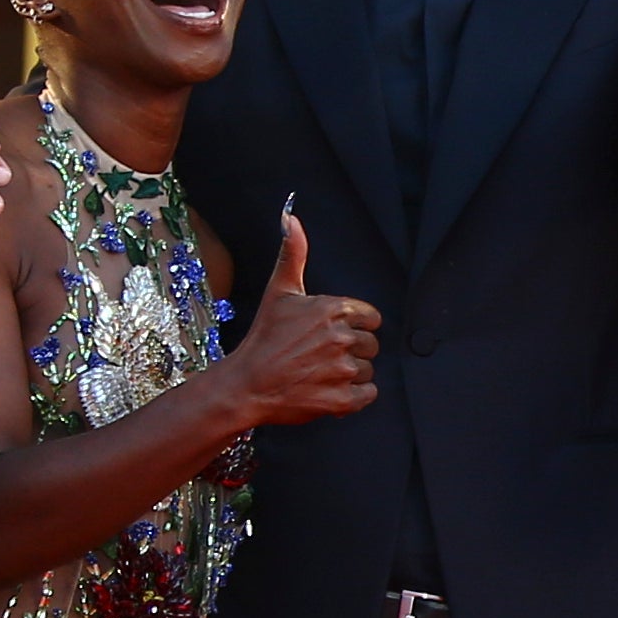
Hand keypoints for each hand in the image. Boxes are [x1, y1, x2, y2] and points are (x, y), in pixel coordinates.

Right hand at [217, 210, 378, 425]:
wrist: (246, 385)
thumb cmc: (264, 339)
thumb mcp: (279, 291)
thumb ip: (293, 253)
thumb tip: (291, 218)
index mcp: (332, 309)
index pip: (371, 317)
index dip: (355, 326)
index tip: (333, 333)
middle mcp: (340, 338)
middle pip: (371, 344)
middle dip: (352, 350)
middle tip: (321, 355)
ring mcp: (342, 369)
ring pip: (368, 369)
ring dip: (350, 374)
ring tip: (320, 372)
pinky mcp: (342, 399)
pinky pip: (368, 394)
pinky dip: (353, 396)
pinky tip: (328, 389)